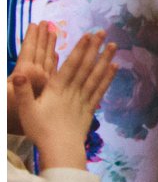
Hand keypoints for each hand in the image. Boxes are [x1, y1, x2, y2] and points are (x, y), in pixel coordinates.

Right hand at [9, 27, 116, 170]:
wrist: (60, 149)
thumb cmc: (41, 130)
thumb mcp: (26, 110)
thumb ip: (23, 91)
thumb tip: (18, 73)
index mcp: (57, 89)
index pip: (70, 65)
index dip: (79, 49)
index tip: (87, 35)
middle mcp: (73, 91)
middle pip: (86, 66)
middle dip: (94, 48)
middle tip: (103, 32)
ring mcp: (84, 99)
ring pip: (96, 75)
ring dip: (105, 59)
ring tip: (113, 45)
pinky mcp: (90, 108)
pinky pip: (101, 89)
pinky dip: (108, 77)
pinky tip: (115, 67)